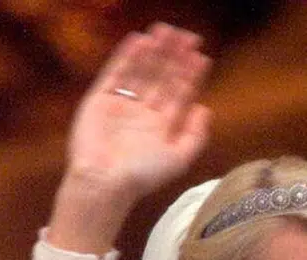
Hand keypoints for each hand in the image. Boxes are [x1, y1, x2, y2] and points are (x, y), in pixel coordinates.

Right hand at [68, 22, 211, 201]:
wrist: (105, 182)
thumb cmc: (143, 176)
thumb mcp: (178, 158)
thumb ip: (195, 134)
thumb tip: (206, 108)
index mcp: (162, 124)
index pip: (179, 93)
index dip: (190, 74)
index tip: (202, 56)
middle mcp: (142, 111)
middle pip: (162, 77)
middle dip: (174, 57)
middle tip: (187, 35)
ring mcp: (121, 103)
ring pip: (141, 71)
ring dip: (153, 51)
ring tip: (166, 31)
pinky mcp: (100, 99)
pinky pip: (115, 73)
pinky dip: (126, 57)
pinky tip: (139, 41)